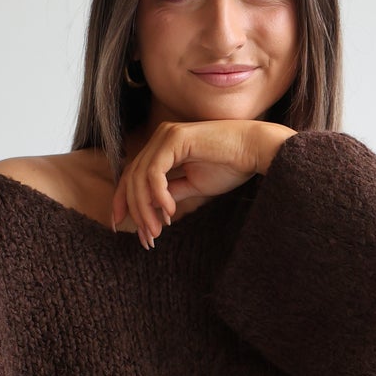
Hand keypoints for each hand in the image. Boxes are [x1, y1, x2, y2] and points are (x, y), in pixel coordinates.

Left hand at [110, 120, 287, 249]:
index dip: (123, 200)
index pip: (132, 175)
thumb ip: (171, 194)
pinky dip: (158, 195)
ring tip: (157, 232)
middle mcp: (160, 138)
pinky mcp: (174, 137)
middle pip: (132, 178)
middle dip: (136, 211)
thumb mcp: (194, 185)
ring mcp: (165, 135)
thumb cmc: (231, 166)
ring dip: (146, 209)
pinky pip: (155, 172)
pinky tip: (171, 214)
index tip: (119, 225)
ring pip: (140, 177)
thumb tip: (151, 210)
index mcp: (162, 147)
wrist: (256, 150)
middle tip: (147, 239)